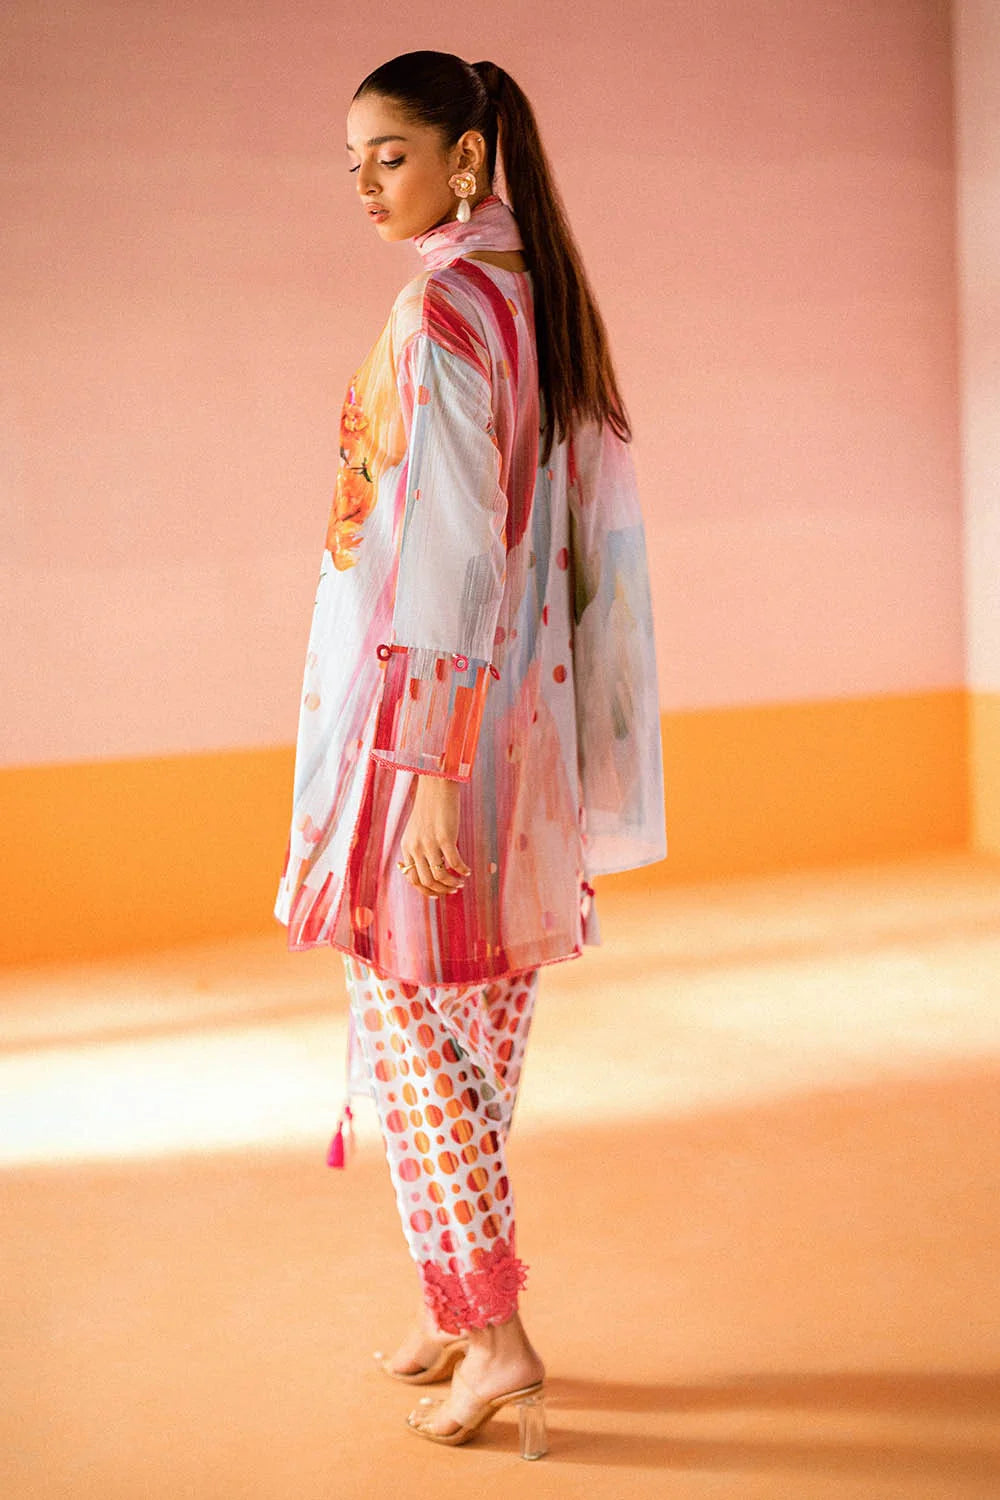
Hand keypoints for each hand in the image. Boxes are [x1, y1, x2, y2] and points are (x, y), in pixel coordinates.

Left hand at [398, 776, 470, 898]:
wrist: (436, 785)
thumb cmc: (430, 806)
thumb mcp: (417, 829)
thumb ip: (419, 847)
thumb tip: (431, 867)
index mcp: (407, 847)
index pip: (412, 879)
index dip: (425, 890)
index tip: (437, 893)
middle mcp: (415, 847)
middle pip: (426, 881)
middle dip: (441, 890)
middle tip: (454, 889)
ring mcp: (429, 843)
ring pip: (440, 875)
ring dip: (452, 883)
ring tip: (461, 882)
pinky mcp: (444, 837)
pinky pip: (454, 863)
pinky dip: (462, 870)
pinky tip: (467, 871)